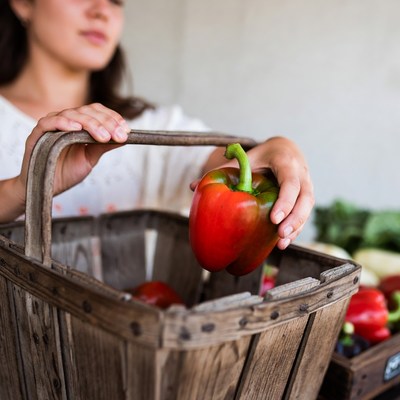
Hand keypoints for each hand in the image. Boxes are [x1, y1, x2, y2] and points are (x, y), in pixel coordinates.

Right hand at [0, 103, 129, 222]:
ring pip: (71, 114)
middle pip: (87, 111)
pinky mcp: (37, 134)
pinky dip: (63, 123)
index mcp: (79, 125)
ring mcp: (51, 126)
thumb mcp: (90, 158)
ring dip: (91, 124)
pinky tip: (76, 129)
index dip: (112, 117)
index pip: (96, 112)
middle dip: (106, 122)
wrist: (47, 187)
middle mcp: (66, 121)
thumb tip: (124, 138)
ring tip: (104, 136)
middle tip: (119, 135)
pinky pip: (49, 122)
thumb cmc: (67, 172)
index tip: (126, 129)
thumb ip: (103, 146)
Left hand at [198, 136, 313, 249]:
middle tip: (280, 234)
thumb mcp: (245, 159)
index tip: (274, 218)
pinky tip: (284, 243)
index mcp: (285, 161)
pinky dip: (296, 229)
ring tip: (282, 244)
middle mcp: (301, 173)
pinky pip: (304, 214)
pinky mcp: (304, 198)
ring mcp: (306, 186)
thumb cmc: (262, 156)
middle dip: (295, 218)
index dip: (285, 200)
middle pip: (305, 198)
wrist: (285, 150)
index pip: (290, 181)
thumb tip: (192, 187)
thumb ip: (223, 171)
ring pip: (308, 208)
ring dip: (297, 227)